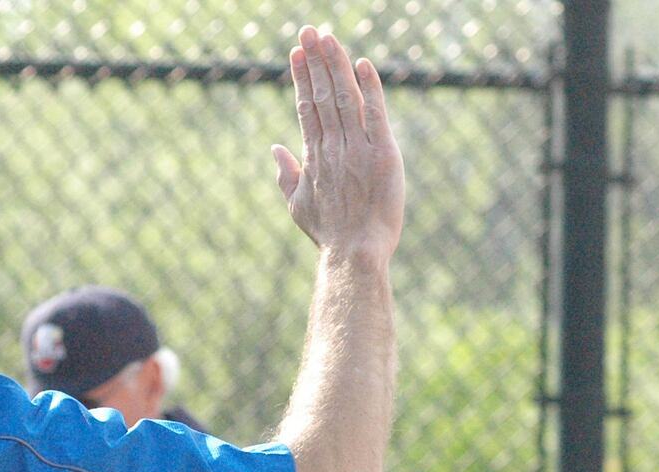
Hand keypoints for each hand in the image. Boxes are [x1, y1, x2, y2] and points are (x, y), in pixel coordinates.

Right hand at [272, 26, 404, 266]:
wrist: (355, 253)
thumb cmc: (329, 234)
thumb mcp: (298, 206)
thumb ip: (286, 174)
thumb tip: (275, 148)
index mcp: (314, 156)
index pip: (307, 107)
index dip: (302, 77)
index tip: (298, 52)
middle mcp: (333, 146)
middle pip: (323, 94)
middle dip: (316, 60)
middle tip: (310, 31)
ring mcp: (357, 149)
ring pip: (345, 97)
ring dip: (337, 65)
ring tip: (329, 38)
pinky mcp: (382, 154)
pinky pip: (376, 114)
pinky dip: (370, 89)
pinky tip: (363, 65)